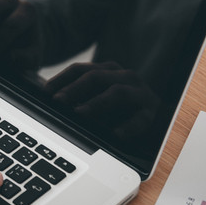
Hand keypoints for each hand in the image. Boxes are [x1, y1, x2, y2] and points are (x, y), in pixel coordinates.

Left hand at [44, 61, 158, 139]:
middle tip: (57, 101)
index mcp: (108, 70)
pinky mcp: (152, 112)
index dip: (61, 78)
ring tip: (80, 113)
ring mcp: (139, 93)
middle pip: (95, 77)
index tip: (45, 91)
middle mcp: (124, 76)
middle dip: (74, 89)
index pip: (80, 69)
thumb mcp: (99, 98)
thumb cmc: (122, 109)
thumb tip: (50, 104)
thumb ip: (80, 98)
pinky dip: (128, 127)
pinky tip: (116, 135)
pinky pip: (140, 118)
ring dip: (96, 103)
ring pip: (117, 92)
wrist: (160, 117)